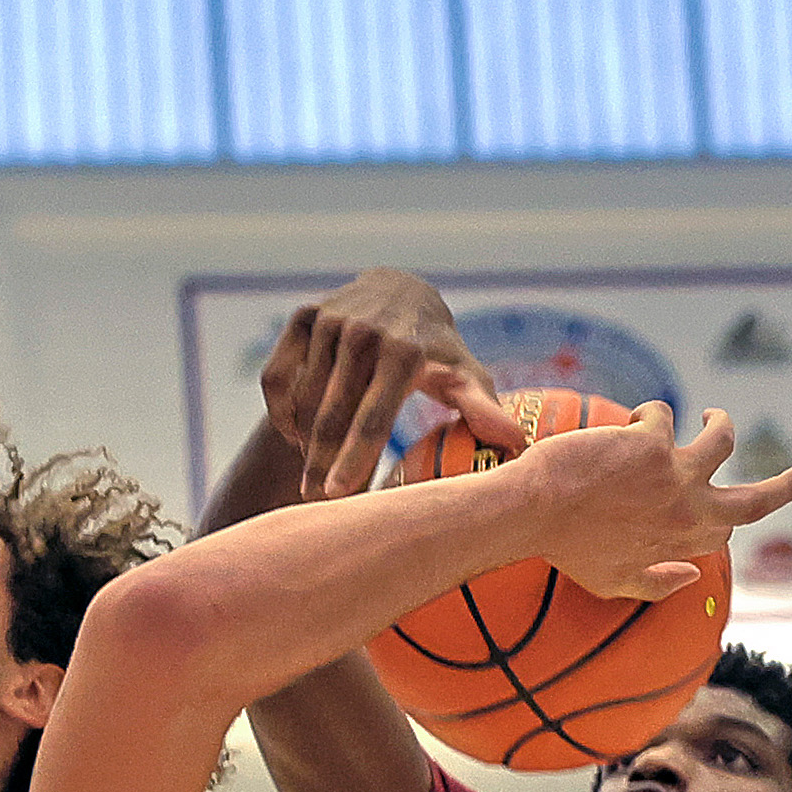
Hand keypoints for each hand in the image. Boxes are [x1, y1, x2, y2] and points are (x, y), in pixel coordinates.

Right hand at [261, 269, 524, 501]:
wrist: (401, 290)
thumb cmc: (437, 351)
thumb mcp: (463, 376)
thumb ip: (483, 408)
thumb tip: (515, 442)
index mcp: (405, 350)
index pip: (373, 417)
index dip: (353, 459)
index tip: (337, 496)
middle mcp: (364, 329)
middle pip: (332, 414)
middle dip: (320, 462)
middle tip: (314, 500)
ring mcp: (329, 319)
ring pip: (302, 399)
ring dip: (303, 440)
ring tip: (315, 468)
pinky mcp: (302, 316)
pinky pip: (276, 378)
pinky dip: (282, 410)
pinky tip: (297, 432)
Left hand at [511, 403, 791, 599]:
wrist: (531, 516)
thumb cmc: (564, 550)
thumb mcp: (612, 583)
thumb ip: (655, 583)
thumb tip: (692, 575)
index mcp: (679, 542)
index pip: (723, 533)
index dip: (722, 525)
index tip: (720, 523)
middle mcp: (686, 509)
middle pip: (755, 500)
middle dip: (787, 487)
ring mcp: (673, 474)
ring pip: (723, 439)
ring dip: (722, 423)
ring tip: (713, 416)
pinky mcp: (650, 441)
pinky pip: (662, 413)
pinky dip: (648, 413)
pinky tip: (627, 421)